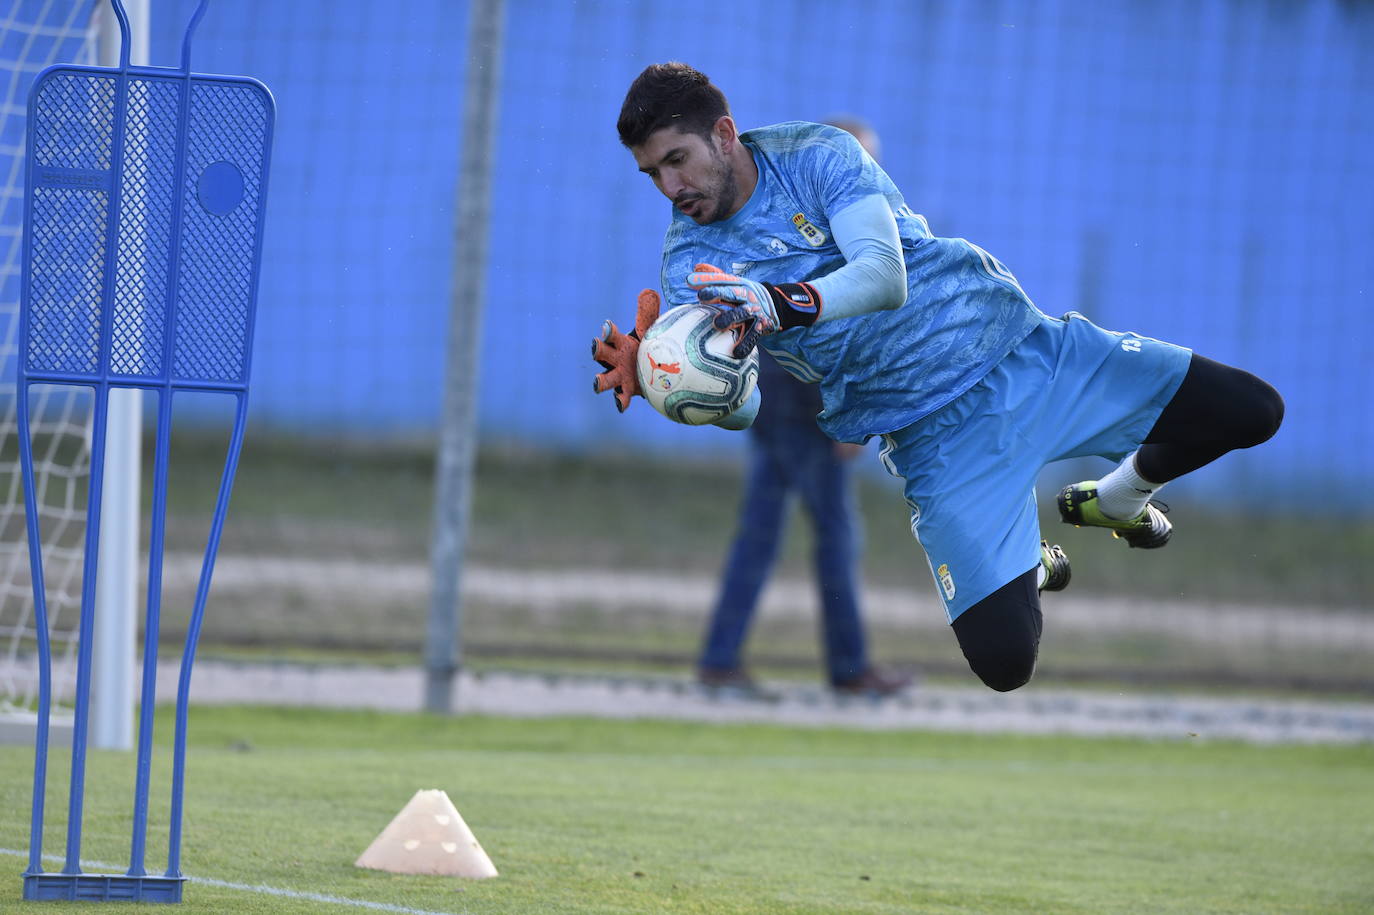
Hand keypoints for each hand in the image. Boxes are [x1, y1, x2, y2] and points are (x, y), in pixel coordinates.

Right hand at [591, 289, 660, 412]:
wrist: (652, 370)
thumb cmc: (647, 346)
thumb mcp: (649, 331)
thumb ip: (648, 314)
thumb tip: (648, 291)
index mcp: (619, 343)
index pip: (611, 335)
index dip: (608, 331)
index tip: (607, 327)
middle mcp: (614, 359)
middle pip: (602, 354)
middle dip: (598, 350)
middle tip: (595, 347)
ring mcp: (618, 376)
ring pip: (606, 379)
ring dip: (600, 381)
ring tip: (596, 383)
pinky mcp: (625, 390)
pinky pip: (621, 397)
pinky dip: (620, 400)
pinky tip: (621, 404)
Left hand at [686, 263, 820, 357]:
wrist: (778, 305)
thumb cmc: (747, 295)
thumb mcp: (735, 284)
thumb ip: (715, 276)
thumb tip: (696, 266)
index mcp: (738, 286)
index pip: (721, 280)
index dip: (706, 279)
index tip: (689, 281)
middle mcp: (746, 297)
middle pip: (731, 292)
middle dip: (717, 293)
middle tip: (702, 297)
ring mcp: (754, 312)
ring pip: (741, 313)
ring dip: (730, 318)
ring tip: (717, 324)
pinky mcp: (762, 327)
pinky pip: (752, 337)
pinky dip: (744, 345)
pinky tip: (735, 353)